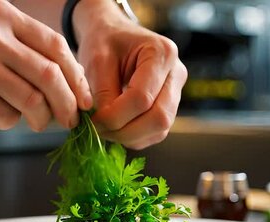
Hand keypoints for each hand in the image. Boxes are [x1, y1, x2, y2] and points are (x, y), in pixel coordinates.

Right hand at [0, 0, 91, 130]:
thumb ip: (22, 50)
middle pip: (50, 76)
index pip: (56, 47)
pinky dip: (9, 121)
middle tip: (70, 121)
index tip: (84, 99)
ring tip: (37, 123)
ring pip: (31, 100)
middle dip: (68, 104)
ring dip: (41, 118)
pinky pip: (5, 115)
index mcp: (2, 15)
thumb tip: (68, 86)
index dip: (77, 77)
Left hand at [74, 1, 186, 148]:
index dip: (115, 116)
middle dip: (125, 131)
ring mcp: (176, 92)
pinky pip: (156, 132)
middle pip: (158, 118)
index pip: (142, 97)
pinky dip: (134, 137)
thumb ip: (103, 92)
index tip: (92, 120)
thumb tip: (104, 124)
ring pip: (160, 129)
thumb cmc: (105, 41)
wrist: (114, 35)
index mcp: (162, 53)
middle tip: (98, 130)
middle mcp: (176, 73)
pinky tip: (116, 128)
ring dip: (129, 137)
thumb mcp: (97, 59)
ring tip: (104, 129)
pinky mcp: (169, 107)